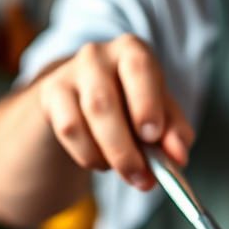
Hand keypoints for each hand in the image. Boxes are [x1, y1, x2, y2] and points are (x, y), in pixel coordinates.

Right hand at [36, 34, 193, 190]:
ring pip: (79, 123)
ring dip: (106, 157)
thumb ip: (175, 133)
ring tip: (127, 171)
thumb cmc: (134, 102)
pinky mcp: (50, 94)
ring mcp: (68, 74)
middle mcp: (97, 55)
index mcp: (132, 50)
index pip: (138, 68)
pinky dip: (88, 156)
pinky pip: (67, 133)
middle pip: (103, 103)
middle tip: (143, 178)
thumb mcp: (162, 112)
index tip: (152, 137)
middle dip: (124, 148)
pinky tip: (103, 161)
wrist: (91, 97)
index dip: (145, 103)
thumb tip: (178, 156)